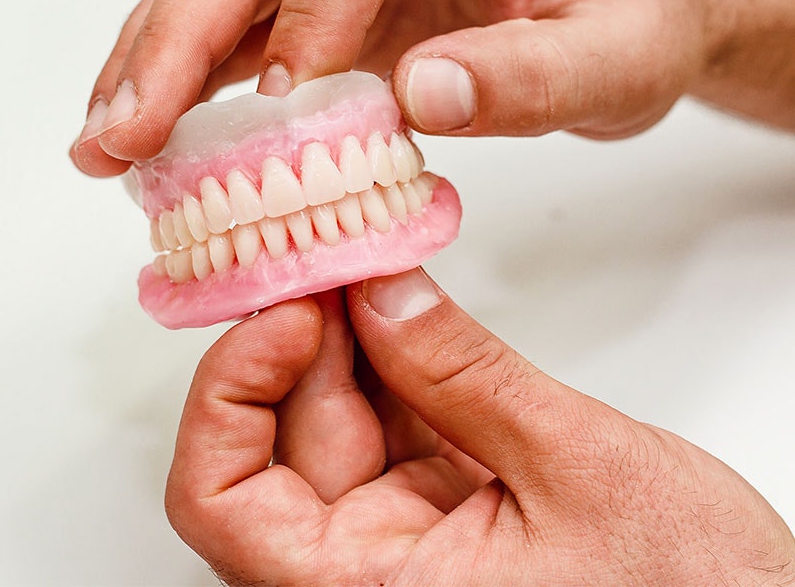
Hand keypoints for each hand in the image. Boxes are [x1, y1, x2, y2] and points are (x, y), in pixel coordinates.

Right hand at [71, 0, 738, 177]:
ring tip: (107, 140)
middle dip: (181, 32)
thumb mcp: (615, 56)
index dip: (313, 3)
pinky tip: (147, 122)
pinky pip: (239, 17)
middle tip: (127, 129)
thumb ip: (529, 75)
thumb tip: (419, 94)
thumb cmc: (630, 14)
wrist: (627, 0)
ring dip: (157, 56)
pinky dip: (187, 72)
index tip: (290, 101)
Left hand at [166, 272, 794, 586]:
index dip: (230, 394)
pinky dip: (396, 351)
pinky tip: (405, 299)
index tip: (286, 310)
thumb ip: (465, 375)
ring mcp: (408, 532)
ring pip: (338, 413)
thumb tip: (382, 293)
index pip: (224, 502)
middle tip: (336, 246)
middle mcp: (374, 569)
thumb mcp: (577, 466)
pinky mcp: (446, 497)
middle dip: (306, 332)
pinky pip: (393, 412)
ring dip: (352, 333)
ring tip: (373, 256)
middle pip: (283, 436)